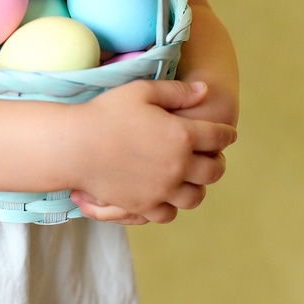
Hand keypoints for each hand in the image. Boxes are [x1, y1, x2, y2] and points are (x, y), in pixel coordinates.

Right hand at [66, 79, 235, 223]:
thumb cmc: (106, 111)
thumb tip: (205, 90)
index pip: (217, 136)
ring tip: (190, 177)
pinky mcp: (145, 205)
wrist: (75, 145)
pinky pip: (170, 212)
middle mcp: (178, 167)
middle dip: (216, 161)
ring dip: (198, 185)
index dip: (226, 133)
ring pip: (196, 196)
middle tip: (211, 155)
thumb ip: (176, 91)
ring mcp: (163, 190)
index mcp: (182, 136)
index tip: (228, 132)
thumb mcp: (141, 91)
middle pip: (213, 170)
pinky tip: (166, 193)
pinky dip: (173, 204)